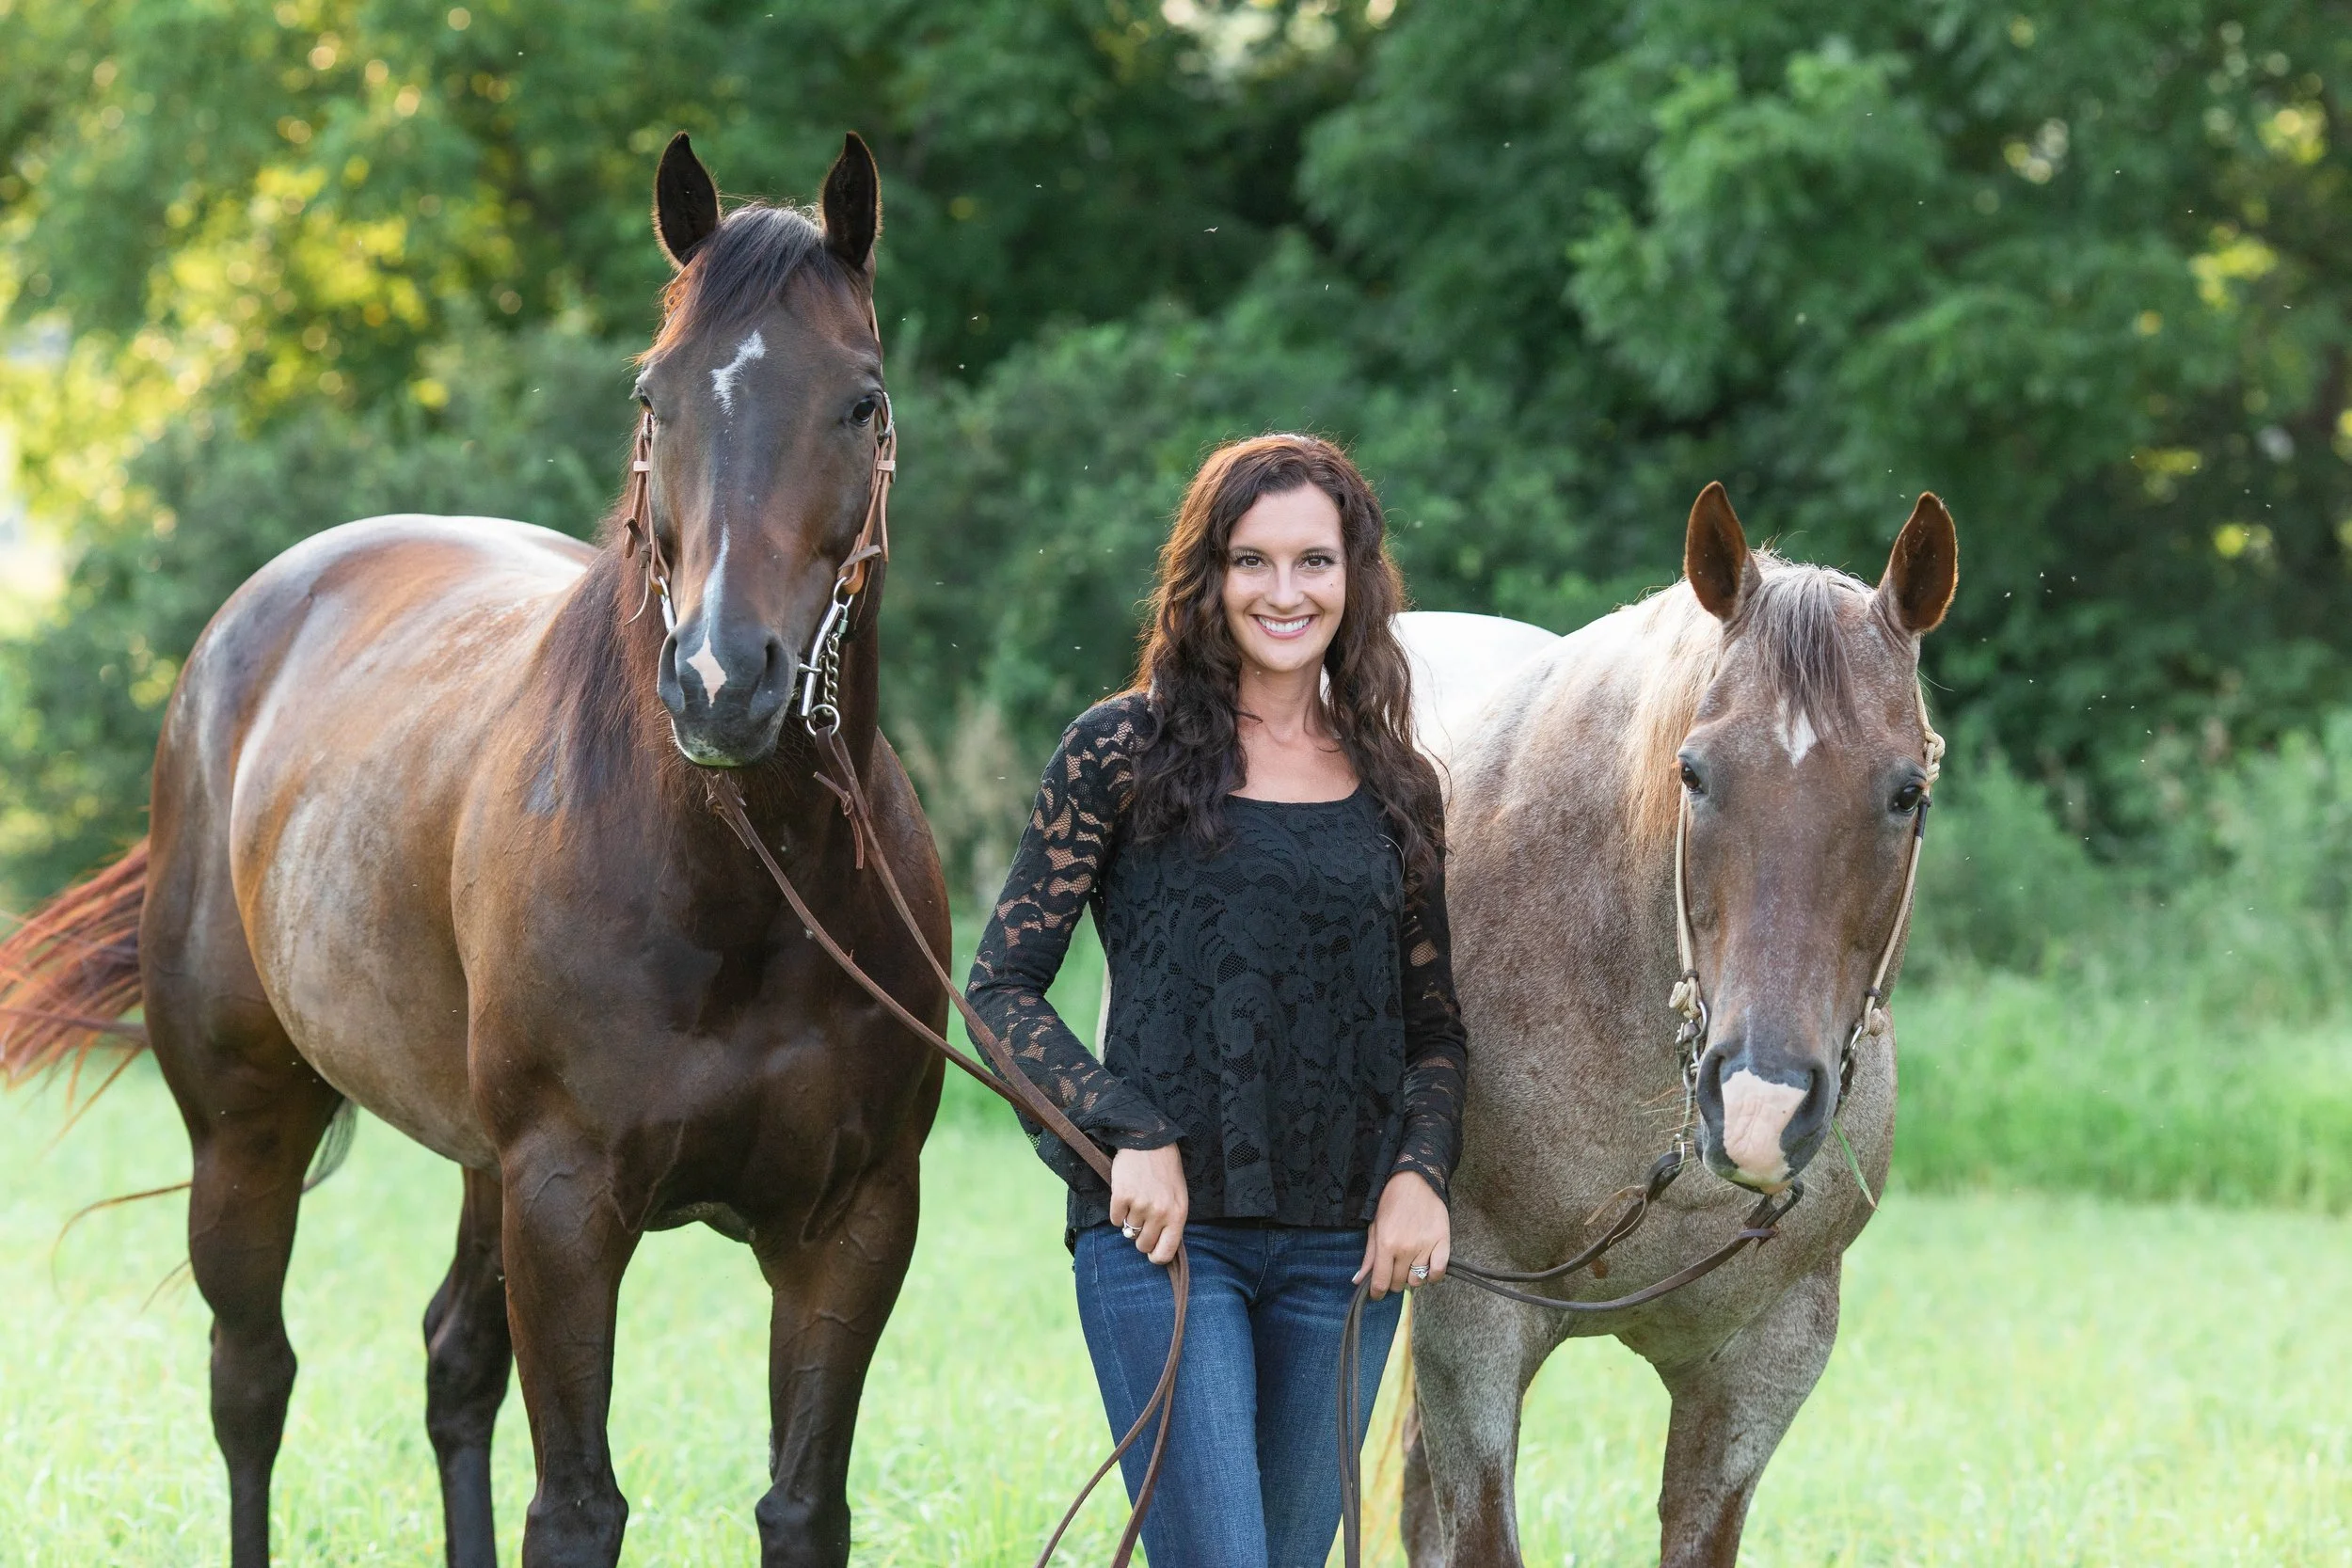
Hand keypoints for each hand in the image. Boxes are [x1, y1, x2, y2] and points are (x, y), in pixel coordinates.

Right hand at [1108, 1145, 1187, 1264]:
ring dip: (1130, 1219)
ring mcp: (1140, 1204)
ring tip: (1137, 1199)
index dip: (1155, 1256)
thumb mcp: (1179, 1198)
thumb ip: (1171, 1223)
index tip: (1150, 1251)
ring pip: (1128, 1231)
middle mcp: (1160, 1213)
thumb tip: (1157, 1250)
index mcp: (1178, 1215)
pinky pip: (1115, 1219)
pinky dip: (1117, 1211)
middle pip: (1142, 1245)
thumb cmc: (1166, 1172)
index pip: (1165, 1253)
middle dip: (1140, 1236)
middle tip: (1142, 1219)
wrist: (1150, 1141)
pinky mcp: (1122, 1196)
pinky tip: (1125, 1196)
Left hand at [1355, 1170, 1448, 1299]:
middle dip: (1393, 1282)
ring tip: (1409, 1264)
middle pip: (1398, 1283)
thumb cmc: (1392, 1202)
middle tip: (1393, 1270)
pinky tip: (1426, 1267)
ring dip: (1411, 1277)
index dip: (1376, 1293)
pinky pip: (1438, 1272)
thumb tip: (1358, 1280)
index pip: (1380, 1282)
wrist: (1417, 1181)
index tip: (1377, 1294)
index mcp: (1386, 1244)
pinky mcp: (1443, 1243)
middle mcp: (1405, 1249)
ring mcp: (1426, 1247)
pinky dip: (1432, 1275)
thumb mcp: (1375, 1226)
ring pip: (1417, 1280)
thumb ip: (1369, 1256)